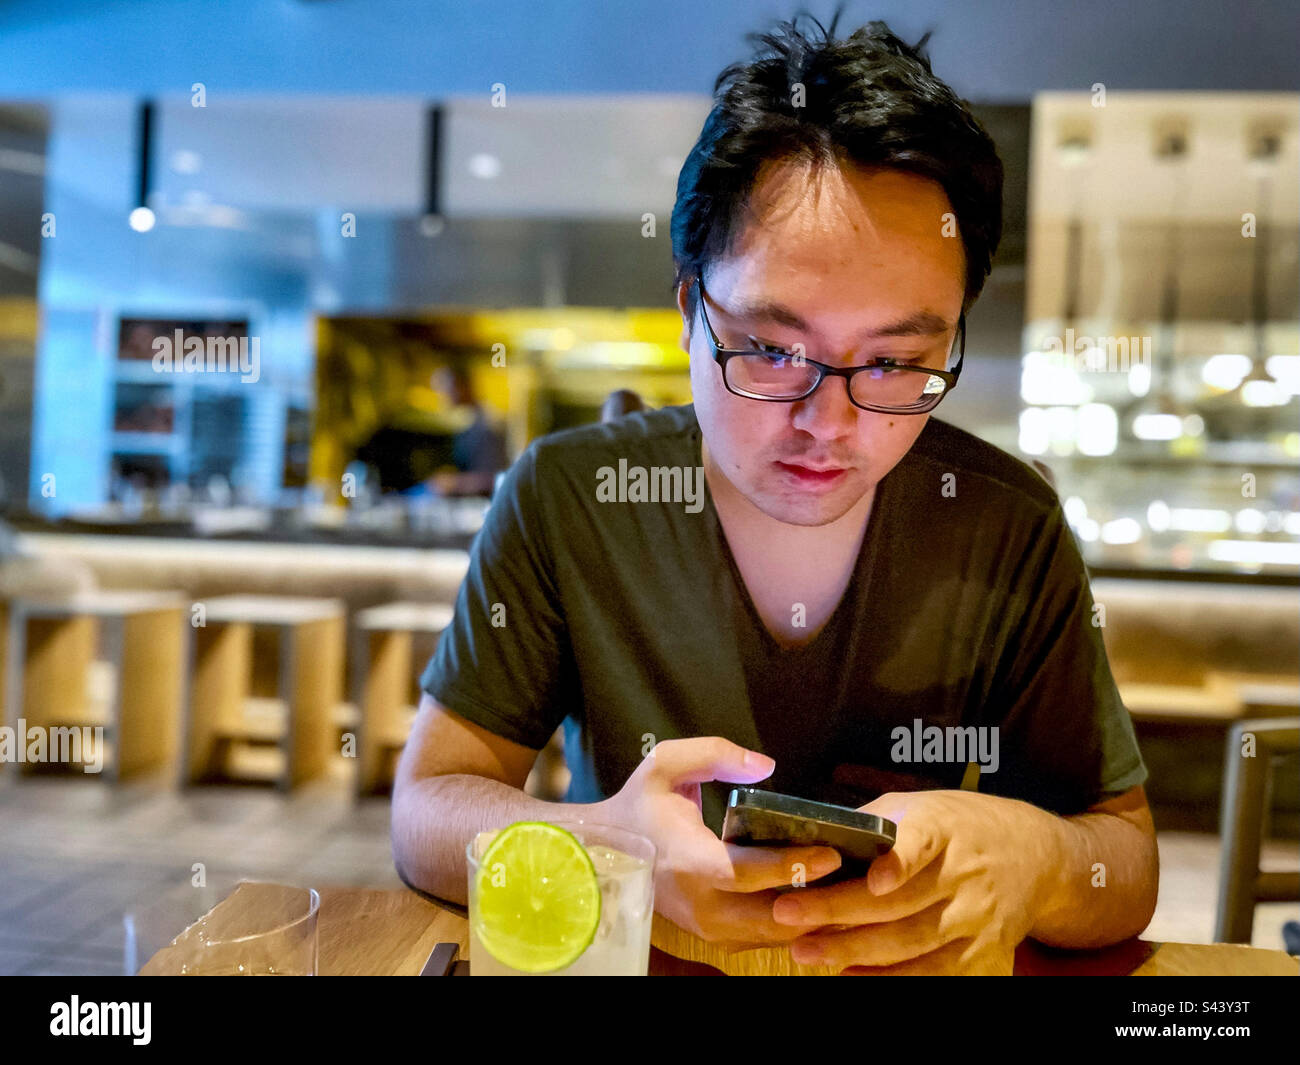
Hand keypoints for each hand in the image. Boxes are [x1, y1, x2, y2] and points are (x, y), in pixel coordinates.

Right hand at [595, 738, 843, 951]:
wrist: (603, 854)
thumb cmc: (640, 806)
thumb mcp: (666, 763)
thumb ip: (716, 754)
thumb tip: (767, 766)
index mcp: (689, 862)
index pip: (748, 873)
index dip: (791, 865)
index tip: (831, 853)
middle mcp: (702, 905)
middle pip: (773, 915)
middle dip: (818, 898)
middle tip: (860, 874)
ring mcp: (708, 929)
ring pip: (775, 935)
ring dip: (813, 914)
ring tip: (853, 888)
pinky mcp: (715, 938)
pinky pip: (766, 939)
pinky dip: (797, 923)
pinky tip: (823, 899)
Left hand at [770, 790, 1060, 973]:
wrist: (1033, 855)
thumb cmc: (959, 826)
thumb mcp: (922, 805)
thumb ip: (874, 822)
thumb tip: (814, 836)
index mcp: (945, 828)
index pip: (924, 843)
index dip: (900, 862)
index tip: (875, 879)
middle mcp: (965, 875)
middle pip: (900, 903)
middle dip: (839, 912)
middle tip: (788, 916)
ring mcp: (977, 919)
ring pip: (912, 944)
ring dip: (855, 952)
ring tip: (807, 952)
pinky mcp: (985, 954)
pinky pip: (933, 974)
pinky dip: (889, 979)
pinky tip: (850, 974)